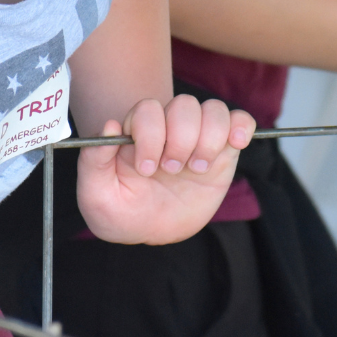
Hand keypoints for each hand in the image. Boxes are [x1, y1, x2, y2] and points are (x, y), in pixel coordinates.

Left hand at [76, 95, 253, 243]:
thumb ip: (94, 161)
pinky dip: (242, 126)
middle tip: (172, 170)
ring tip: (197, 168)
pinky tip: (236, 144)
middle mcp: (169, 127)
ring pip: (213, 110)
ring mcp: (199, 136)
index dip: (150, 135)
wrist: (152, 231)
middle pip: (184, 105)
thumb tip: (110, 124)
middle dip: (180, 139)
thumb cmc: (121, 211)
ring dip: (208, 138)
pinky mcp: (224, 150)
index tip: (147, 169)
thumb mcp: (96, 195)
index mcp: (137, 131)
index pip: (149, 109)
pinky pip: (240, 121)